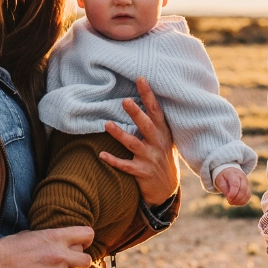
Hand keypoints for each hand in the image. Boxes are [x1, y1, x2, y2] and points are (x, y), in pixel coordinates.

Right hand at [0, 226, 93, 267]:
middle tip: (71, 264)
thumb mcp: (34, 234)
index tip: (80, 245)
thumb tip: (60, 241)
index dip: (86, 240)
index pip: (88, 234)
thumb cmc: (12, 246)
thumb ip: (51, 237)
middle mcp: (60, 254)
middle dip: (80, 263)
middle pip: (87, 260)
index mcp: (57, 236)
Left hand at [100, 76, 179, 206]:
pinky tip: (101, 155)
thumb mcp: (163, 138)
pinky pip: (126, 166)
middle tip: (125, 100)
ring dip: (120, 134)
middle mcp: (157, 144)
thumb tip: (138, 96)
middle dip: (136, 113)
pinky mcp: (142, 173)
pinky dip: (113, 160)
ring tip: (107, 124)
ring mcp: (150, 159)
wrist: (166, 188)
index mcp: (162, 132)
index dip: (149, 94)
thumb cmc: (161, 156)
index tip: (140, 78)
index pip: (156, 110)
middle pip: (146, 126)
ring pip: (134, 144)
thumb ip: (154, 122)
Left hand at [214, 168, 251, 205]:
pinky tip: (237, 203)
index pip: (236, 184)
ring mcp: (247, 182)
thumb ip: (224, 188)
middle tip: (229, 202)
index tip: (228, 199)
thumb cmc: (224, 176)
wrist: (230, 171)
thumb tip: (229, 197)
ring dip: (240, 201)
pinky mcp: (248, 187)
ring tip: (232, 203)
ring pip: (247, 194)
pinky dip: (243, 201)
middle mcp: (242, 177)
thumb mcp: (220, 180)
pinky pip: (248, 196)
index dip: (232, 194)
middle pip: (243, 190)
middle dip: (236, 199)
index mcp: (233, 174)